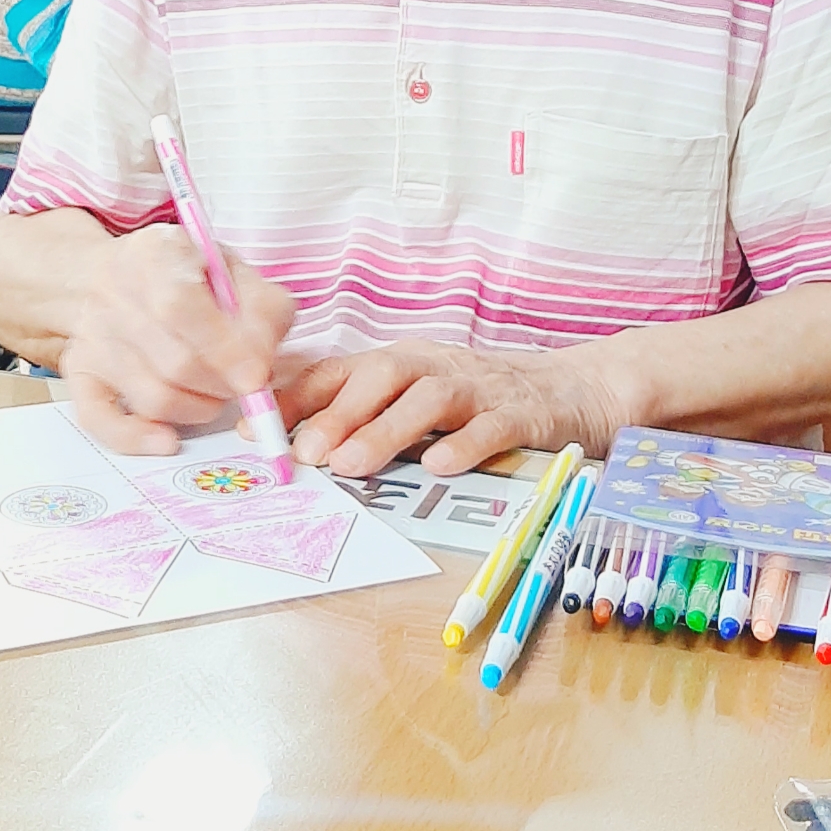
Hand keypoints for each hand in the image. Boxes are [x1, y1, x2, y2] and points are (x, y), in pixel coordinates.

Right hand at [61, 225, 296, 455]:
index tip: (256, 376)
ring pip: (151, 396)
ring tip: (214, 394)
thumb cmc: (183, 275)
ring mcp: (93, 337)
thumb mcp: (233, 270)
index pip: (181, 307)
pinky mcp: (79, 372)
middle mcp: (114, 294)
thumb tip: (261, 365)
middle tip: (243, 384)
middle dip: (222, 384)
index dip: (224, 349)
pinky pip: (99, 418)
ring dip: (198, 408)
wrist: (113, 275)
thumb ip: (263, 309)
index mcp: (155, 254)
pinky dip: (135, 437)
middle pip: (174, 362)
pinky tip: (166, 439)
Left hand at [277, 341, 628, 478]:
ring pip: (429, 399)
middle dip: (338, 413)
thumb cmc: (481, 401)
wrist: (575, 391)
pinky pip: (490, 427)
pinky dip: (462, 445)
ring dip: (385, 430)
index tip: (256, 428)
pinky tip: (438, 467)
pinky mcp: (521, 415)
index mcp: (404, 364)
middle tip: (305, 452)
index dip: (298, 397)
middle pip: (381, 376)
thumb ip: (368, 418)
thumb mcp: (419, 402)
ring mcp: (480, 389)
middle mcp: (436, 368)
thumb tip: (298, 448)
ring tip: (352, 464)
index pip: (341, 371)